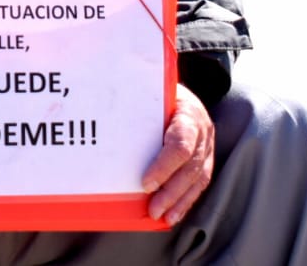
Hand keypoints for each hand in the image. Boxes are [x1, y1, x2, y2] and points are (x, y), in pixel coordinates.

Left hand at [141, 83, 214, 224]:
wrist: (182, 91)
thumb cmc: (157, 91)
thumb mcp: (150, 91)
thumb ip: (134, 104)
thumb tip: (98, 121)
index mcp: (188, 112)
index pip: (180, 143)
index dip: (164, 166)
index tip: (145, 183)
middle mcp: (203, 130)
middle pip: (190, 167)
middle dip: (170, 191)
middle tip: (152, 209)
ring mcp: (207, 145)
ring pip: (197, 178)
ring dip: (179, 201)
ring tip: (162, 216)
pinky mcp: (206, 158)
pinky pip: (200, 182)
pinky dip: (186, 200)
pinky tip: (173, 214)